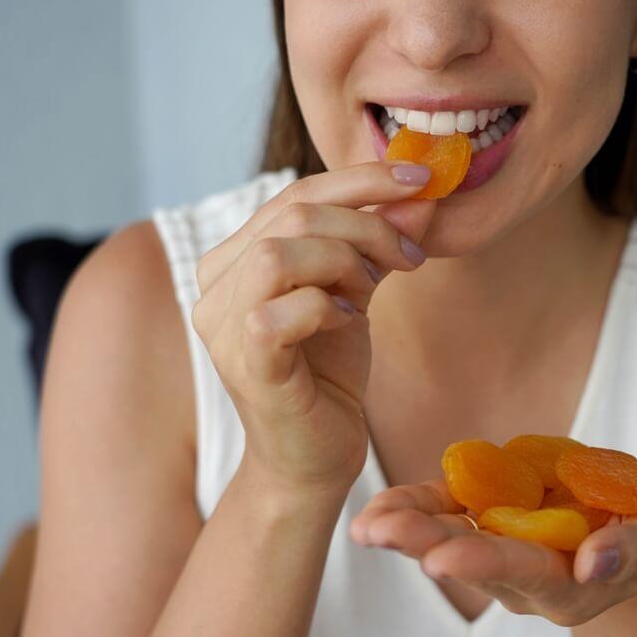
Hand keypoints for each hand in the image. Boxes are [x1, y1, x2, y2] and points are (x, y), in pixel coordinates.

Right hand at [191, 161, 436, 491]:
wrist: (313, 456)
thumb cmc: (327, 373)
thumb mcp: (356, 293)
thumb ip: (378, 244)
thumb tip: (421, 197)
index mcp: (236, 256)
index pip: (295, 194)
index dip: (360, 179)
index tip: (420, 180)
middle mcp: (215, 283)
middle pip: (293, 215)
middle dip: (367, 225)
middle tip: (409, 256)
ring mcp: (222, 325)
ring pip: (280, 252)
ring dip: (345, 261)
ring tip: (369, 290)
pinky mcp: (244, 364)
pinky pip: (282, 310)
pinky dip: (327, 307)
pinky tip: (346, 323)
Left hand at [349, 470, 636, 625]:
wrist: (625, 516)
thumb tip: (595, 560)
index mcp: (571, 584)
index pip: (526, 573)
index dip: (486, 563)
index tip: (443, 559)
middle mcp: (524, 577)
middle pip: (472, 562)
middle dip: (425, 545)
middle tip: (381, 534)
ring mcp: (499, 548)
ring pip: (448, 541)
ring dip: (405, 530)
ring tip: (366, 524)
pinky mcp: (483, 516)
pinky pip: (443, 513)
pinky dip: (411, 507)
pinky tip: (377, 509)